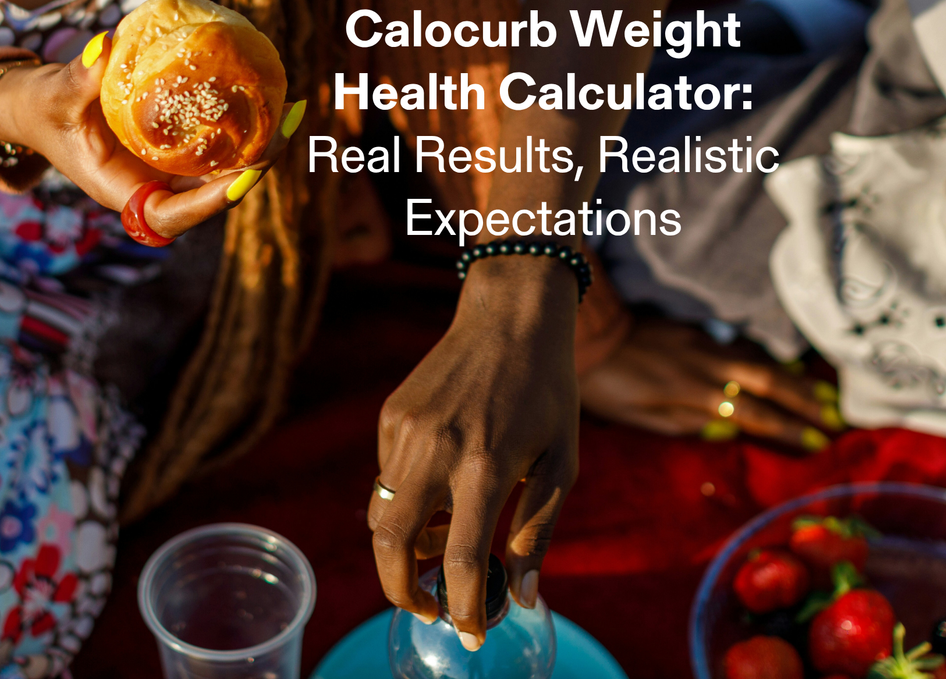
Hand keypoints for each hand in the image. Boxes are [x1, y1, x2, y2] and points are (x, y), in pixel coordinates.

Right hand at [0, 33, 299, 237]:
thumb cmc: (46, 110)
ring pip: (224, 169)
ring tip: (292, 112)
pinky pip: (218, 143)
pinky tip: (272, 98)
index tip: (243, 180)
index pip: (171, 215)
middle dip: (253, 168)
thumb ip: (79, 78)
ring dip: (260, 146)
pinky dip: (245, 126)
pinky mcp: (180, 150)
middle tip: (285, 131)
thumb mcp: (57, 96)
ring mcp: (171, 171)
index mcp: (123, 193)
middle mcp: (155, 188)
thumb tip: (104, 46)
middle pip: (213, 193)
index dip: (209, 202)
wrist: (46, 110)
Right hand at [367, 254, 579, 649]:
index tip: (471, 632)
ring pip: (382, 512)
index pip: (457, 561)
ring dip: (405, 542)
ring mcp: (406, 429)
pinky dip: (407, 495)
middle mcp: (436, 449)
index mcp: (485, 465)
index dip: (463, 610)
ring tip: (444, 536)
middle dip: (400, 591)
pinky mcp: (392, 413)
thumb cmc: (548, 389)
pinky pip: (386, 473)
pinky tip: (442, 477)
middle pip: (389, 546)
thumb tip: (521, 596)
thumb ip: (538, 529)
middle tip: (426, 605)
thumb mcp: (562, 459)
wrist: (512, 313)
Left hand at [578, 317, 842, 449]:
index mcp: (696, 391)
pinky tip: (782, 367)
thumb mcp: (640, 416)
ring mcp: (703, 342)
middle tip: (836, 419)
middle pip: (769, 381)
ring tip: (823, 395)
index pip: (755, 413)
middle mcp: (708, 363)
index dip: (788, 430)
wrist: (588, 331)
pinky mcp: (694, 330)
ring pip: (759, 360)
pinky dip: (767, 359)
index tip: (818, 444)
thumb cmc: (607, 384)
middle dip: (805, 401)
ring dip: (793, 378)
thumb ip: (686, 424)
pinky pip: (741, 347)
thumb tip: (728, 429)